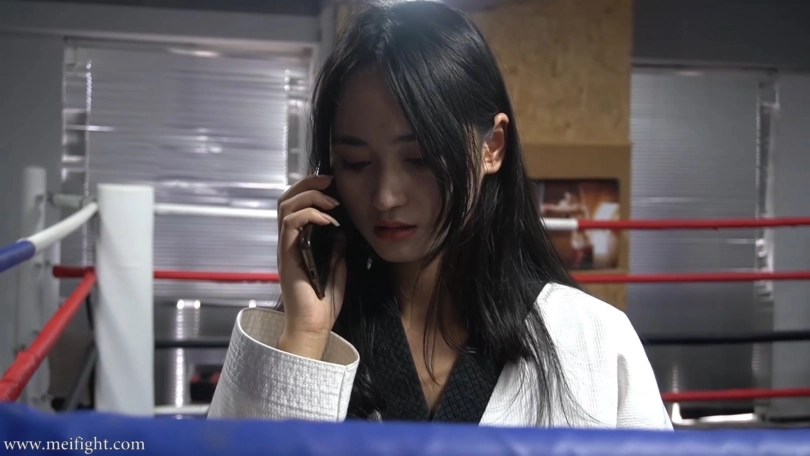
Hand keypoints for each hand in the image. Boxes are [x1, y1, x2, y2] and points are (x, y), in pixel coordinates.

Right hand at [276, 175, 346, 358]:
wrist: (314, 326)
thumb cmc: (323, 302)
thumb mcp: (337, 268)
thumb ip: (336, 248)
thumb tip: (341, 230)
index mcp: (297, 243)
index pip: (296, 206)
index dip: (310, 189)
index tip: (332, 185)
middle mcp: (287, 242)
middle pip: (286, 199)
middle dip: (307, 184)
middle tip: (329, 180)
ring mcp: (285, 248)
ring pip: (285, 207)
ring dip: (310, 197)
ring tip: (331, 201)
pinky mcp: (286, 255)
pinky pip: (291, 224)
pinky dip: (309, 215)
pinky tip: (328, 221)